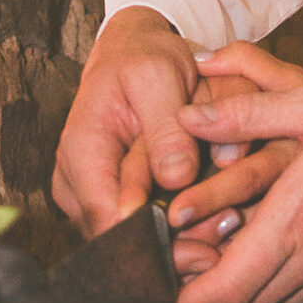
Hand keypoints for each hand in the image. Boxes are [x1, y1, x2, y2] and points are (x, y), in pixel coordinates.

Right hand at [52, 7, 208, 237]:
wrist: (131, 54)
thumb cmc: (142, 60)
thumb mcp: (159, 78)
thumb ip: (168, 128)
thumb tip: (175, 178)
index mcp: (81, 151)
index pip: (107, 219)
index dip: (152, 242)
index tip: (202, 247)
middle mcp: (76, 183)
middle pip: (120, 239)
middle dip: (173, 248)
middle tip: (223, 246)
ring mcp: (89, 196)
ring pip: (130, 241)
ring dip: (178, 243)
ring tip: (226, 230)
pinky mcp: (109, 200)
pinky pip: (137, 229)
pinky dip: (174, 232)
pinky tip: (211, 224)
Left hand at [168, 42, 302, 302]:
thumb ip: (245, 112)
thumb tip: (187, 117)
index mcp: (296, 222)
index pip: (224, 290)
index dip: (179, 299)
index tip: (152, 282)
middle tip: (165, 271)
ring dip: (227, 296)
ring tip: (201, 259)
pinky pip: (293, 297)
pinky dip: (262, 289)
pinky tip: (252, 253)